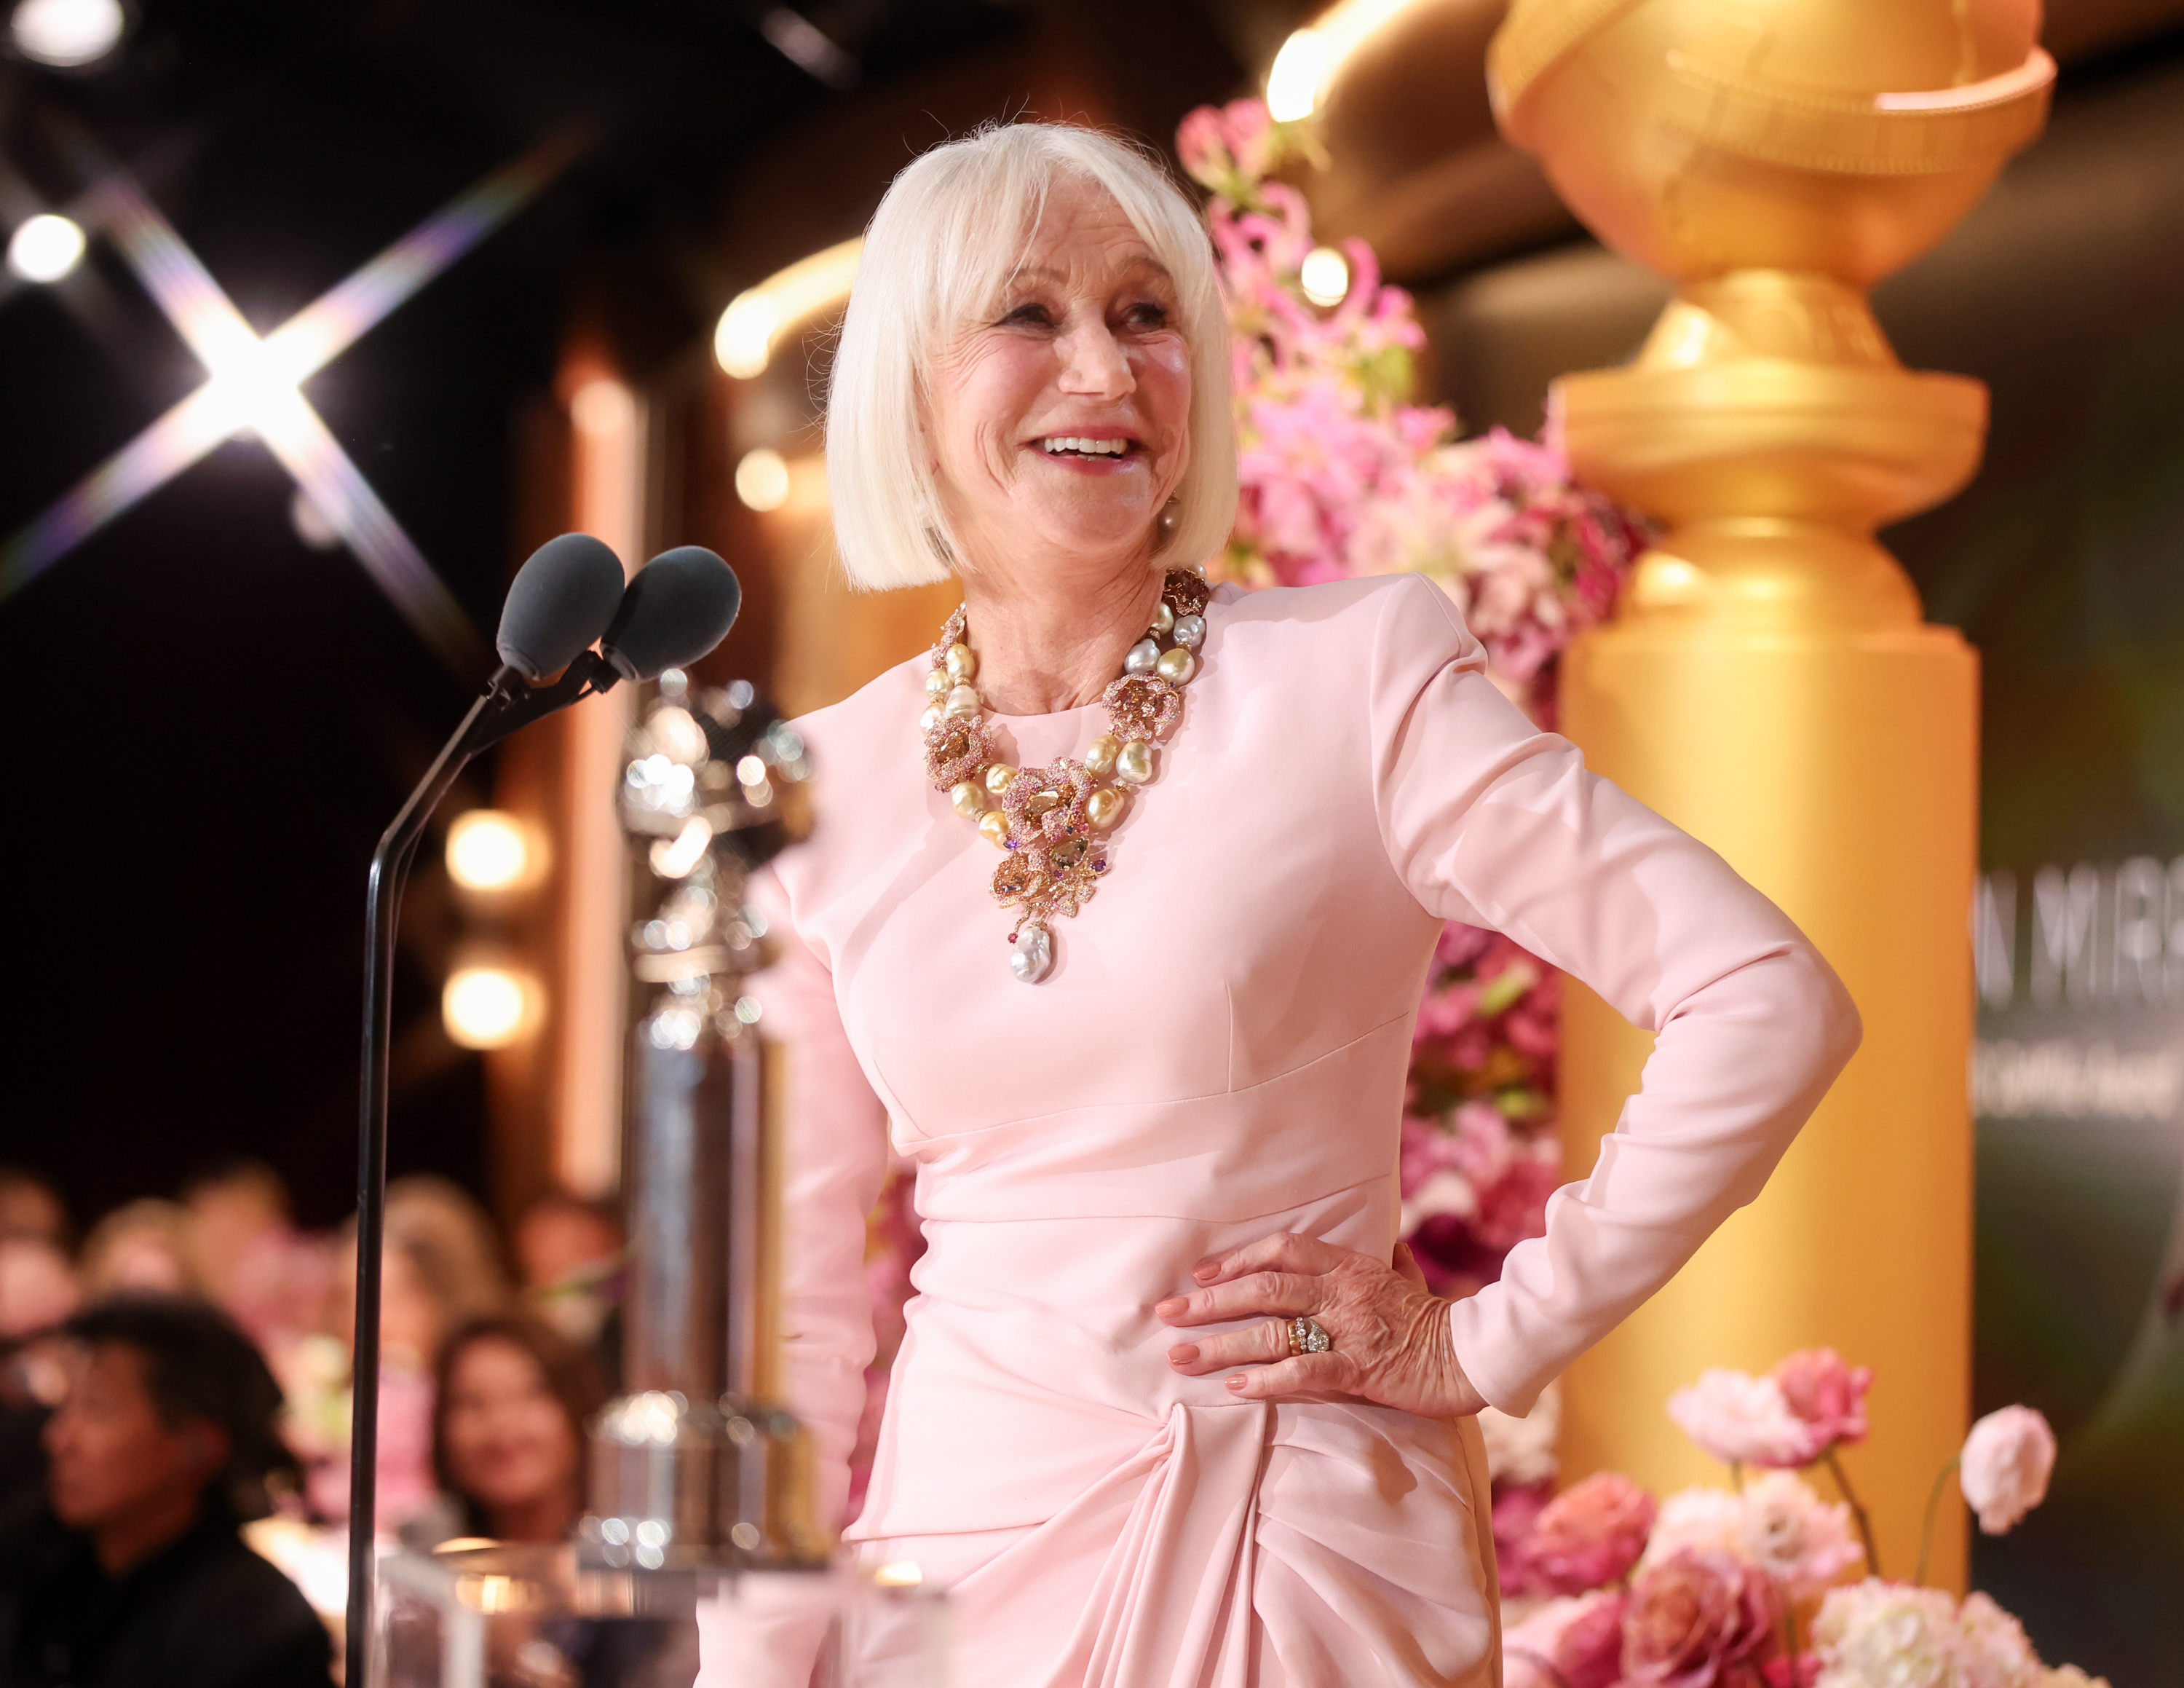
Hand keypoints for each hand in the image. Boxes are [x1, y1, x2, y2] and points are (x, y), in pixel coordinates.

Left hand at [1156, 1234, 1486, 1419]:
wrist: (1473, 1355)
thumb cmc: (1434, 1318)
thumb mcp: (1406, 1277)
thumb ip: (1386, 1259)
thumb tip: (1385, 1238)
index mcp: (1349, 1265)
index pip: (1282, 1249)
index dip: (1237, 1258)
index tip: (1200, 1273)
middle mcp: (1342, 1291)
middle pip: (1263, 1288)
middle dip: (1209, 1302)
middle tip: (1166, 1313)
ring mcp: (1349, 1330)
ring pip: (1272, 1331)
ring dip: (1220, 1345)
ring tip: (1180, 1356)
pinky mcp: (1360, 1369)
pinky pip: (1304, 1371)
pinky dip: (1266, 1379)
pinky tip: (1234, 1387)